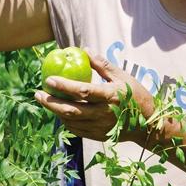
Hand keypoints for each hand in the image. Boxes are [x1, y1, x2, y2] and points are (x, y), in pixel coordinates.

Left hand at [34, 52, 154, 142]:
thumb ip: (102, 65)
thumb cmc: (135, 96)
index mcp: (109, 97)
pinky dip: (65, 120)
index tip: (49, 79)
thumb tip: (85, 50)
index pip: (82, 91)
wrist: (148, 124)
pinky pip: (76, 129)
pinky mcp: (98, 136)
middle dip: (50, 102)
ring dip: (55, 111)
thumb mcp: (122, 77)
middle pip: (70, 110)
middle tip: (37, 93)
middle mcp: (103, 114)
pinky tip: (59, 112)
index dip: (64, 86)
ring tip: (45, 100)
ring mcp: (100, 127)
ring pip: (70, 121)